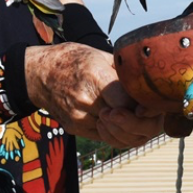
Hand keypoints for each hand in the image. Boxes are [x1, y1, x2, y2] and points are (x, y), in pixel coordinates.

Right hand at [25, 43, 162, 147]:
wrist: (40, 73)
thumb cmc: (74, 59)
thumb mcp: (101, 55)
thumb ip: (124, 72)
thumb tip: (150, 82)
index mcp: (96, 77)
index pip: (128, 102)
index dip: (144, 105)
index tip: (152, 100)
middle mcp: (86, 100)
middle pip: (125, 121)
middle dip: (142, 120)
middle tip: (149, 113)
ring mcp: (79, 117)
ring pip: (116, 135)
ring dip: (132, 130)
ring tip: (139, 118)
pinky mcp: (74, 128)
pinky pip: (104, 138)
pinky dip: (117, 132)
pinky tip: (122, 122)